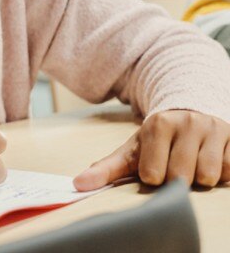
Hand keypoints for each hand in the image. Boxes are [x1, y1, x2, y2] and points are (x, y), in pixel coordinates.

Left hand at [74, 110, 229, 190]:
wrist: (190, 109)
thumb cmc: (159, 138)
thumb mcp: (133, 148)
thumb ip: (107, 168)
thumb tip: (79, 184)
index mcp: (158, 124)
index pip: (153, 174)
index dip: (153, 177)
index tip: (154, 168)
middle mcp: (186, 123)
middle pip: (181, 177)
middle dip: (176, 179)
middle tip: (174, 166)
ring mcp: (213, 129)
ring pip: (207, 176)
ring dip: (199, 178)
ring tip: (191, 164)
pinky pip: (229, 171)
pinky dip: (221, 174)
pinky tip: (210, 160)